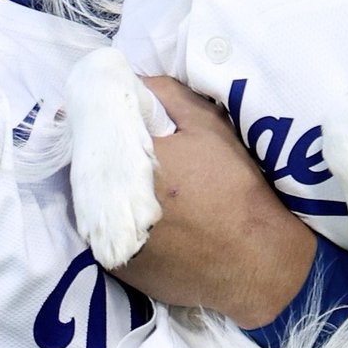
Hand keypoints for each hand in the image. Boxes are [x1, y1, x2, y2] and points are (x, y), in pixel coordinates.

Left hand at [112, 76, 315, 326]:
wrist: (257, 263)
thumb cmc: (234, 188)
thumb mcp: (207, 127)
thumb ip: (164, 94)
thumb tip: (131, 79)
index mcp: (125, 163)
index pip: (94, 129)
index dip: (105, 123)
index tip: (119, 121)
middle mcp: (106, 205)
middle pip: (90, 169)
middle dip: (107, 157)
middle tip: (135, 154)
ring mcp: (107, 242)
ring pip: (95, 203)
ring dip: (111, 191)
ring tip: (143, 186)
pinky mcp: (117, 268)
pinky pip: (108, 234)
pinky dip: (122, 222)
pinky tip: (150, 220)